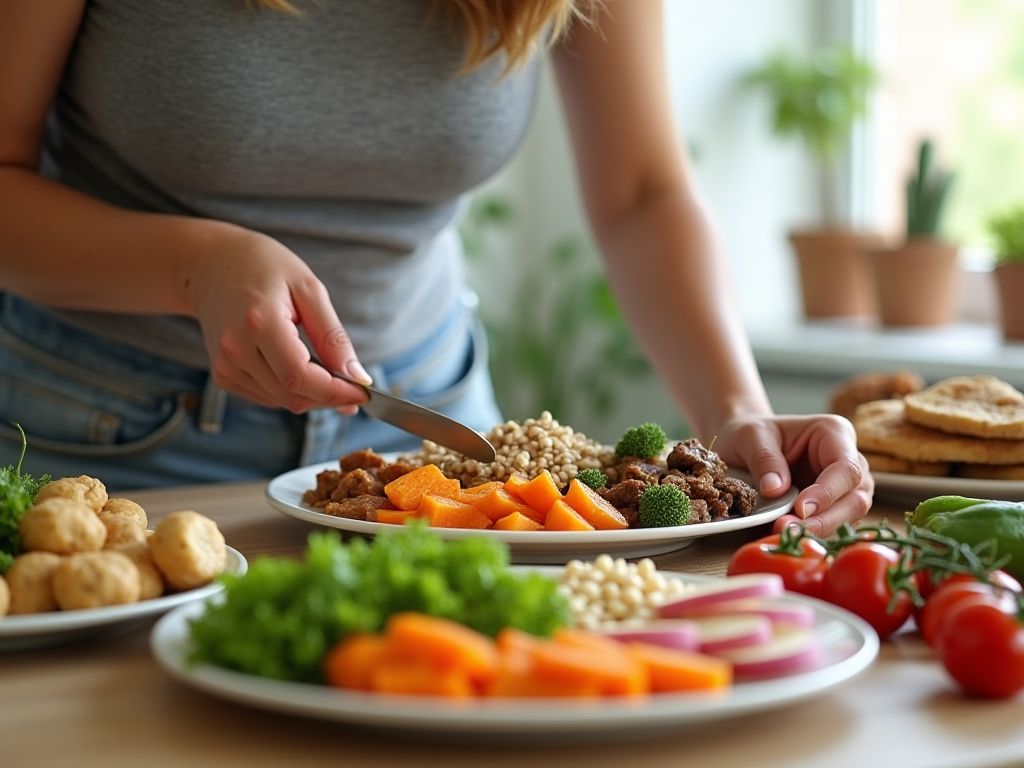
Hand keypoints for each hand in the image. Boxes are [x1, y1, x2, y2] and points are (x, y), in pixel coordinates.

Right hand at [185, 227, 369, 413]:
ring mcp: (225, 365)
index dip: (335, 392)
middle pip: (293, 395)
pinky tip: (300, 368)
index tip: (363, 393)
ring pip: (282, 401)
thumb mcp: (309, 289)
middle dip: (329, 397)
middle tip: (354, 387)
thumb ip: (333, 336)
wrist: (211, 264)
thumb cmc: (263, 267)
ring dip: (312, 395)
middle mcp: (235, 349)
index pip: (300, 377)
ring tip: (327, 371)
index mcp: (258, 322)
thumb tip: (357, 376)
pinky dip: (291, 391)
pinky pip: (268, 396)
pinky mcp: (223, 374)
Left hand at [713, 414, 873, 536]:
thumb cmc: (752, 435)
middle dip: (825, 520)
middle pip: (856, 499)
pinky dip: (812, 536)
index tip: (800, 509)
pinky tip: (789, 538)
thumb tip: (775, 490)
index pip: (846, 468)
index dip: (827, 492)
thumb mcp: (750, 437)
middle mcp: (849, 462)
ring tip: (784, 534)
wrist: (744, 446)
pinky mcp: (833, 510)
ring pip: (848, 519)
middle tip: (789, 529)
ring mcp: (845, 489)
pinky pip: (832, 529)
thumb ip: (764, 460)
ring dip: (818, 531)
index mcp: (835, 434)